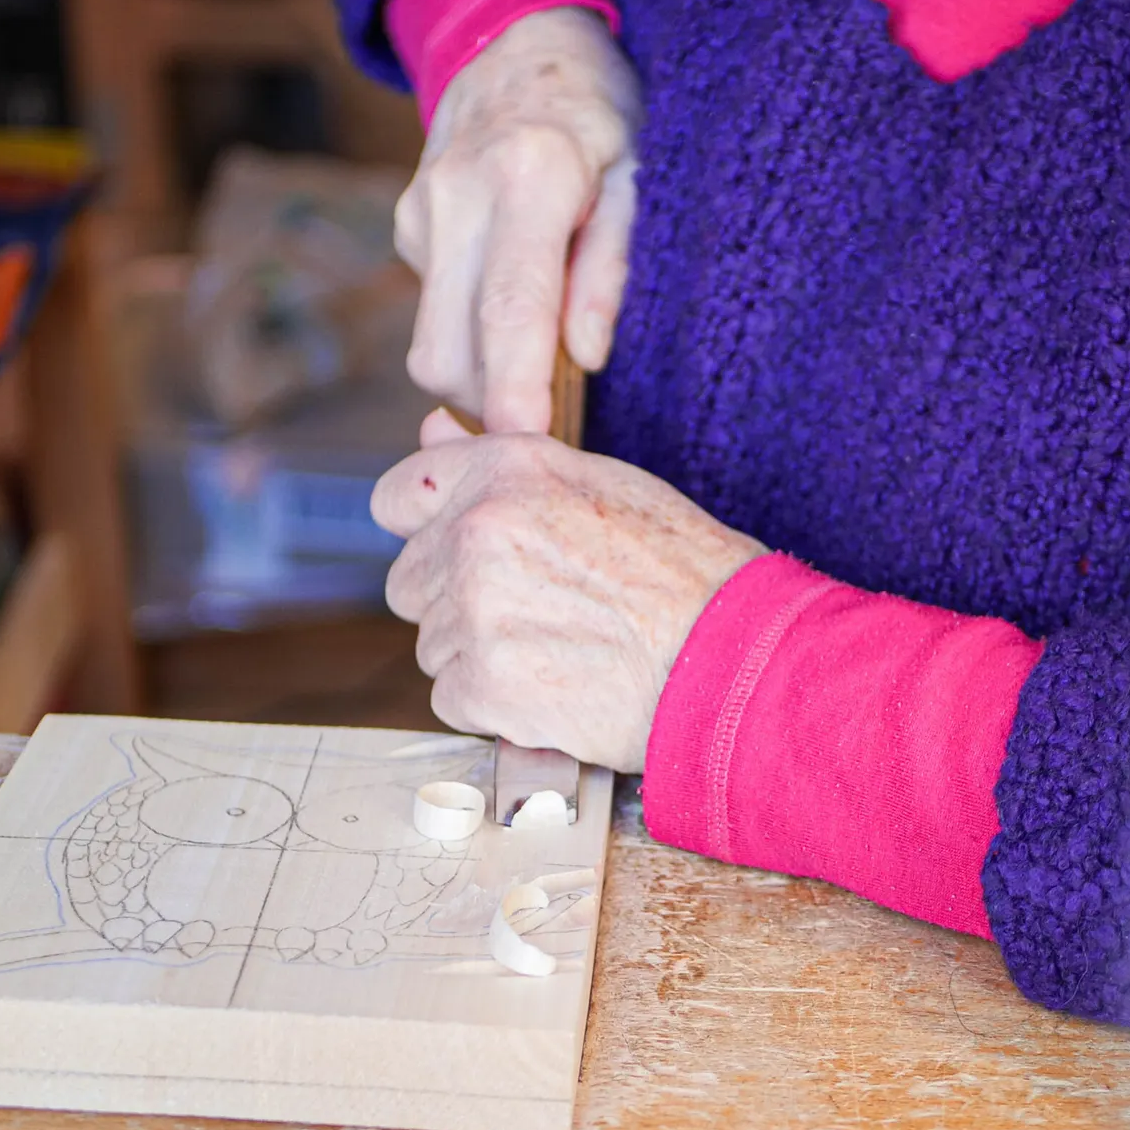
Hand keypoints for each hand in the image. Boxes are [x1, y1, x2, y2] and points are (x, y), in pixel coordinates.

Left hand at [370, 410, 766, 770]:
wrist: (732, 655)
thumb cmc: (684, 570)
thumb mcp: (603, 484)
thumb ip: (503, 462)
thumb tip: (430, 424)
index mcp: (505, 470)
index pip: (397, 496)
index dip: (423, 530)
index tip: (455, 554)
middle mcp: (477, 531)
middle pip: (410, 581)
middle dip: (458, 602)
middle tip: (538, 613)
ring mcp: (473, 609)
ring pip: (432, 643)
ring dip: (479, 655)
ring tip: (559, 651)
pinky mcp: (480, 682)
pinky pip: (450, 697)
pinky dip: (492, 705)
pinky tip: (552, 689)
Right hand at [394, 7, 640, 432]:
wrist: (516, 41)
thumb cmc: (596, 114)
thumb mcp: (634, 176)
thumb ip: (609, 268)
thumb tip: (586, 358)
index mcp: (529, 177)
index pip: (511, 308)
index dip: (514, 390)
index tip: (524, 448)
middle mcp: (459, 196)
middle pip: (450, 350)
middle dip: (492, 409)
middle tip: (552, 427)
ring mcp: (420, 212)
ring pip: (430, 347)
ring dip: (479, 380)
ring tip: (538, 364)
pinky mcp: (405, 227)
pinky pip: (433, 315)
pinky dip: (470, 336)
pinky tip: (509, 303)